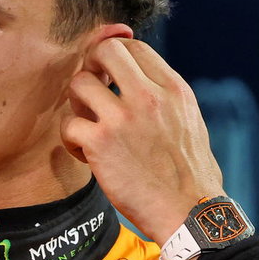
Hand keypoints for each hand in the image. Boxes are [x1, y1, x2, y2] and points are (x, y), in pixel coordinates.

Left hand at [62, 38, 224, 259]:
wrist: (191, 212)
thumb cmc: (190, 173)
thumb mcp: (188, 121)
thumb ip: (163, 97)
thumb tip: (139, 79)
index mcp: (173, 89)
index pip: (134, 46)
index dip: (114, 56)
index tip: (109, 77)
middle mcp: (149, 96)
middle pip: (104, 51)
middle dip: (91, 66)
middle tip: (92, 93)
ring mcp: (122, 118)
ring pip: (78, 84)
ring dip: (76, 106)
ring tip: (89, 128)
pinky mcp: (100, 143)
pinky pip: (68, 124)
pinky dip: (71, 140)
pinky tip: (86, 156)